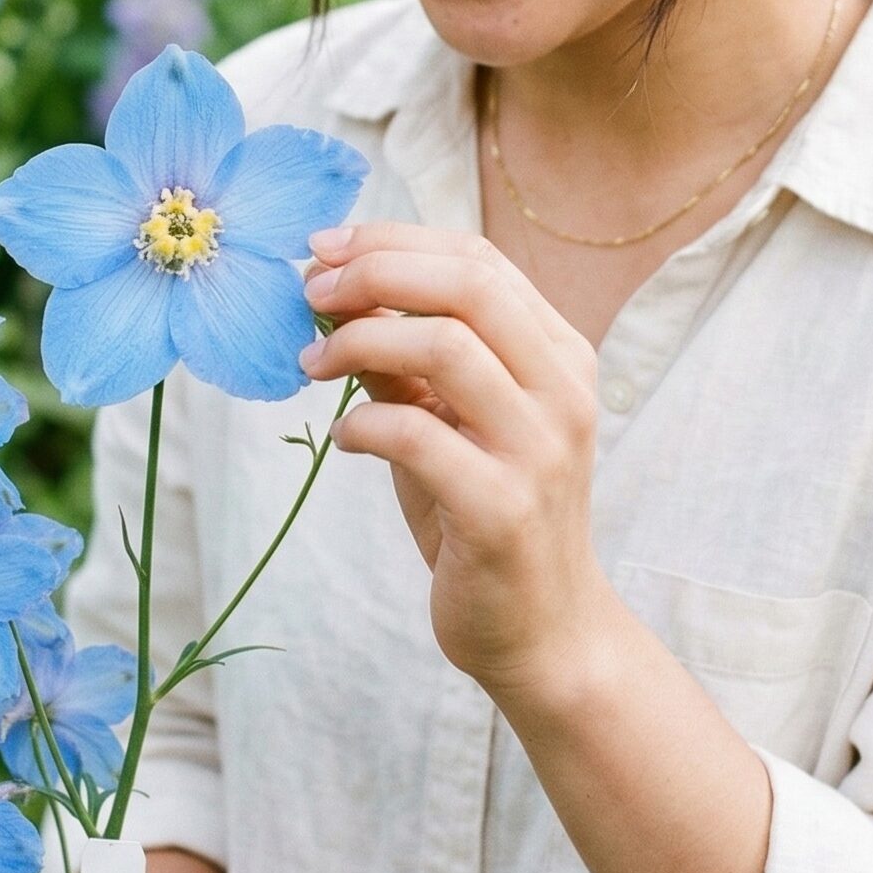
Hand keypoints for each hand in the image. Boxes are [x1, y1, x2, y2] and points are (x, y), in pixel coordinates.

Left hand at [302, 222, 616, 702]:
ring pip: (447, 346)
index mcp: (559, 355)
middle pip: (469, 284)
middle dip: (374, 272)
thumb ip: (411, 359)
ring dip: (359, 341)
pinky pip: (416, 435)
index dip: (394, 241)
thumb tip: (338, 294)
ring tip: (313, 365)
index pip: (478, 259)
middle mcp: (563, 391)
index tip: (325, 250)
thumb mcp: (452, 421)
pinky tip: (344, 438)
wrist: (543, 631)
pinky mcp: (502, 510)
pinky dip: (362, 423)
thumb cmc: (486, 514)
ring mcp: (540, 449)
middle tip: (310, 293)